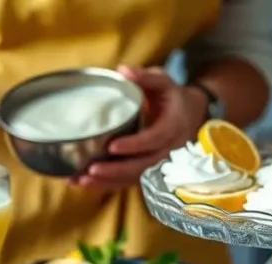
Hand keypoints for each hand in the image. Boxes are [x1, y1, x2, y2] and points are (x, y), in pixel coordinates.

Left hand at [72, 66, 204, 187]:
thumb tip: (123, 70)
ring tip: (81, 180)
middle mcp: (168, 150)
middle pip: (143, 166)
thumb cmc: (172, 96)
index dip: (134, 145)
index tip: (112, 146)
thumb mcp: (163, 81)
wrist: (190, 115)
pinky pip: (129, 181)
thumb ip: (145, 77)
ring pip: (134, 178)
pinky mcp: (148, 170)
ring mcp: (158, 163)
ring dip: (107, 182)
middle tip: (91, 169)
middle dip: (116, 171)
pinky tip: (84, 183)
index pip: (154, 139)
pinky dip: (107, 184)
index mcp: (173, 126)